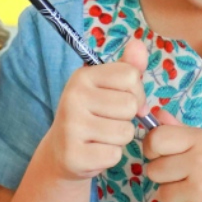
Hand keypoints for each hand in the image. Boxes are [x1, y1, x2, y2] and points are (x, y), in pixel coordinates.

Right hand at [44, 38, 148, 180]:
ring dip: (119, 139)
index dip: (135, 92)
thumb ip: (127, 67)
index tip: (120, 101)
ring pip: (125, 132)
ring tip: (100, 137)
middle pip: (130, 105)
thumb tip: (138, 44)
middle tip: (107, 121)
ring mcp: (71, 126)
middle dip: (126, 118)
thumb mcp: (107, 88)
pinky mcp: (74, 154)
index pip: (131, 76)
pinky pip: (115, 154)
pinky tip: (94, 152)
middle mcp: (73, 97)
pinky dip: (110, 156)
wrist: (62, 153)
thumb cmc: (92, 116)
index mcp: (83, 76)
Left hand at [142, 111, 201, 201]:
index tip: (161, 156)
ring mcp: (200, 191)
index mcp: (201, 141)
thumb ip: (182, 131)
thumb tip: (154, 116)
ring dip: (177, 198)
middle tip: (189, 178)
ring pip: (162, 196)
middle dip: (166, 177)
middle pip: (154, 171)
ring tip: (201, 194)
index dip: (152, 149)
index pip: (156, 140)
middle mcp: (199, 163)